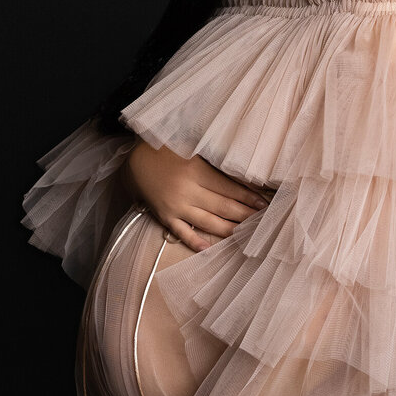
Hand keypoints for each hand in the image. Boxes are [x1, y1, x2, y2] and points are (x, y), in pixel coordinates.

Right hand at [122, 139, 268, 251]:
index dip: (248, 196)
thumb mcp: (188, 146)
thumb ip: (210, 156)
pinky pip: (182, 233)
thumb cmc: (163, 149)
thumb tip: (236, 166)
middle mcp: (187, 191)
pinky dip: (195, 242)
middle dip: (245, 214)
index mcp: (196, 170)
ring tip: (246, 234)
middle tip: (263, 220)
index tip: (263, 203)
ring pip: (208, 222)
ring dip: (229, 229)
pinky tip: (209, 249)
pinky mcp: (164, 217)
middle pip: (223, 206)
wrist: (132, 160)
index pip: (229, 187)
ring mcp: (176, 206)